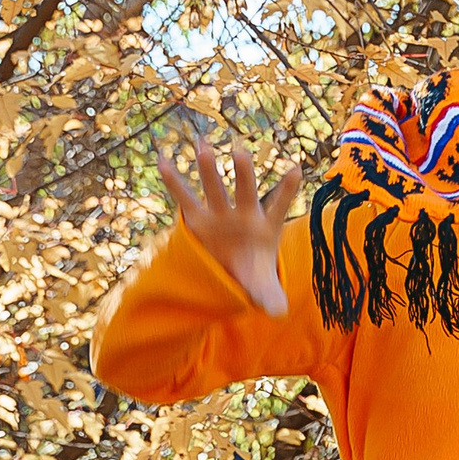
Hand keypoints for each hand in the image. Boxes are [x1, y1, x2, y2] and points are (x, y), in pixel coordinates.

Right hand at [156, 132, 300, 317]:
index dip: (287, 189)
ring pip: (214, 188)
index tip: (296, 168)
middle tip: (240, 153)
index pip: (279, 205)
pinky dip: (173, 180)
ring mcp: (220, 213)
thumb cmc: (253, 275)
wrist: (231, 272)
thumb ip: (272, 296)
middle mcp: (243, 214)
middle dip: (243, 174)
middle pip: (244, 191)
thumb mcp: (263, 289)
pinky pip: (184, 198)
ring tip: (203, 147)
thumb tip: (278, 312)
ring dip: (208, 169)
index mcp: (266, 227)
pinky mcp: (198, 218)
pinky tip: (162, 160)